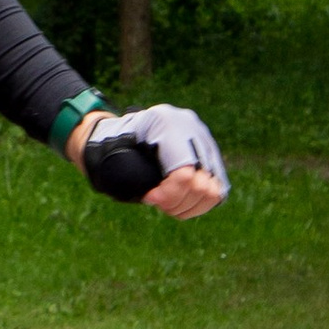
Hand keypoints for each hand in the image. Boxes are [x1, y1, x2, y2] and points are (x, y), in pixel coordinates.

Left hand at [75, 104, 229, 218]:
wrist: (117, 137)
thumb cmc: (111, 149)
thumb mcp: (113, 159)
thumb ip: (131, 175)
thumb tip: (156, 196)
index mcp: (166, 122)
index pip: (184, 173)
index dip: (168, 196)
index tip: (148, 199)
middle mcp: (191, 127)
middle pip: (202, 184)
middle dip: (177, 202)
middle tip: (155, 202)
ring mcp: (204, 140)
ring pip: (214, 190)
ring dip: (188, 206)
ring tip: (166, 204)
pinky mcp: (210, 155)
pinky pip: (217, 190)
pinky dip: (198, 204)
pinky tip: (177, 202)